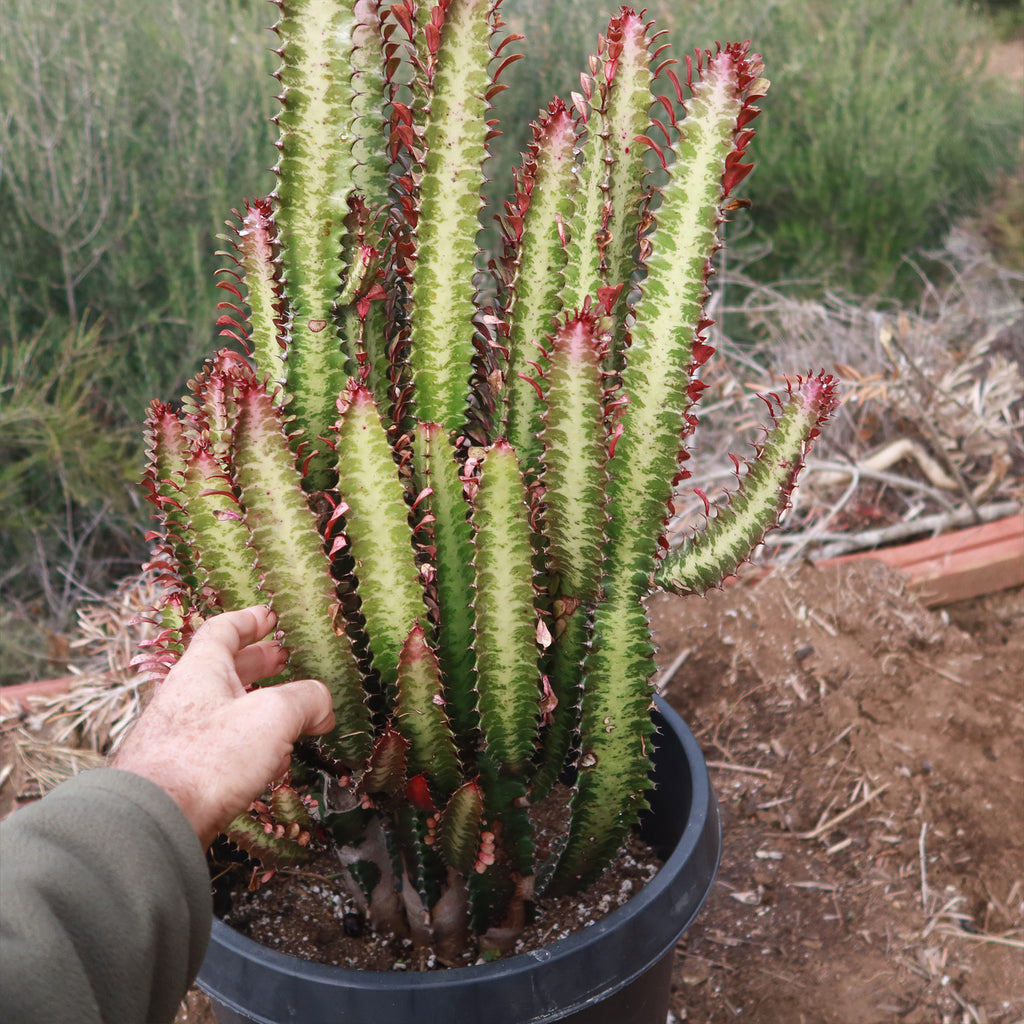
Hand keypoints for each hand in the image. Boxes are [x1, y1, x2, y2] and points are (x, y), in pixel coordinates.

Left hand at [112, 606, 333, 847]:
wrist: (153, 822)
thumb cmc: (207, 758)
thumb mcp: (272, 716)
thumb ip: (306, 700)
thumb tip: (323, 705)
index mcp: (202, 670)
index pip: (222, 630)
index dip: (249, 620)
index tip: (269, 617)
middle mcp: (186, 697)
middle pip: (225, 669)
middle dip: (259, 663)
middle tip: (285, 661)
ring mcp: (180, 736)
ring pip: (225, 709)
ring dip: (259, 706)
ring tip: (290, 715)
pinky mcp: (183, 772)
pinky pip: (221, 746)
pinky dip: (250, 743)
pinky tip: (270, 761)